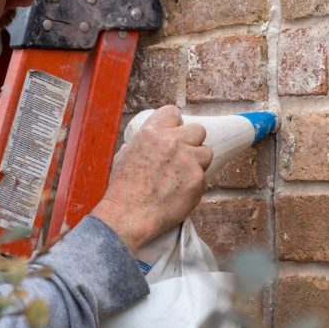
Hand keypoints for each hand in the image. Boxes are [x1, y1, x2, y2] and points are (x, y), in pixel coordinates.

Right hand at [92, 105, 212, 252]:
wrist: (129, 214)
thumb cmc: (122, 189)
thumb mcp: (125, 154)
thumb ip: (143, 144)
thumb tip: (151, 143)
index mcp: (152, 132)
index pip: (174, 112)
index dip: (175, 123)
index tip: (174, 132)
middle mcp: (172, 142)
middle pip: (198, 130)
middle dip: (193, 141)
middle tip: (184, 155)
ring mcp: (188, 160)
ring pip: (207, 152)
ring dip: (198, 162)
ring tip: (185, 175)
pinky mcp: (198, 180)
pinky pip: (205, 177)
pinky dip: (196, 184)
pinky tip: (182, 192)